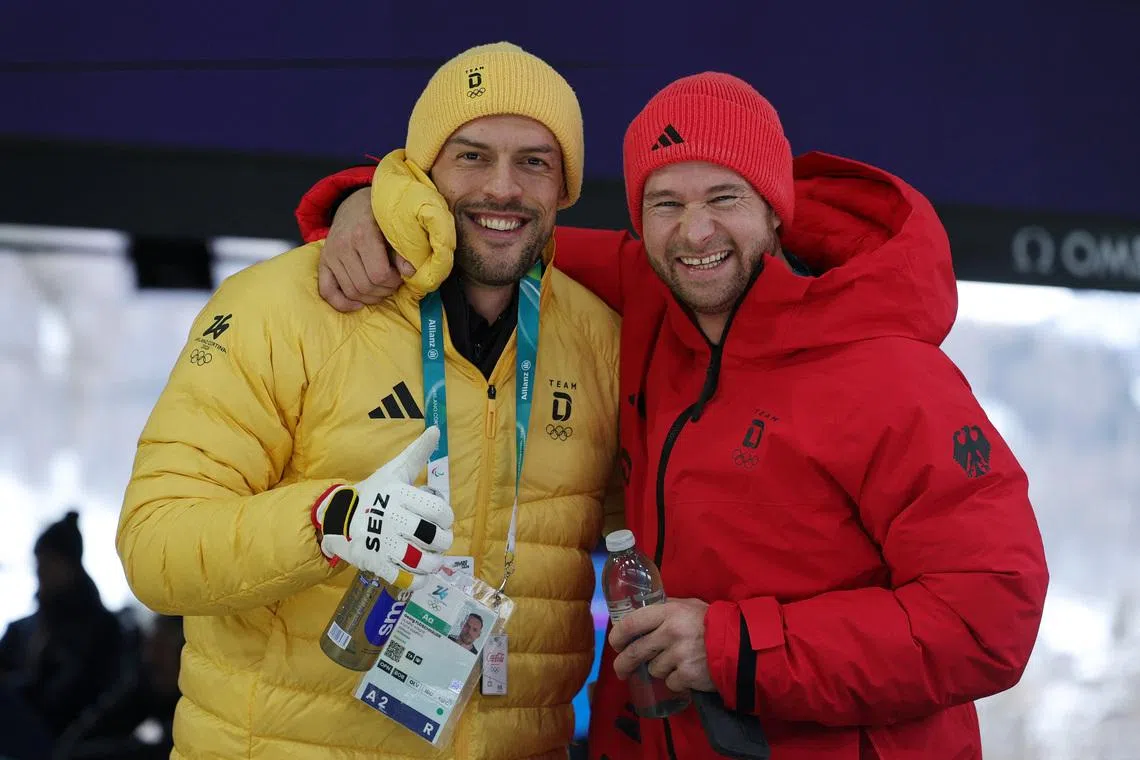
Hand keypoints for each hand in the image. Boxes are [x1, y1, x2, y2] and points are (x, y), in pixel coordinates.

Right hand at [313, 427, 452, 589]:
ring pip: (422, 560)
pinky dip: (418, 581)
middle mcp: (390, 517)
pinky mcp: (373, 562)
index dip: (447, 519)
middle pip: (433, 537)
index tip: (442, 520)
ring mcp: (381, 542)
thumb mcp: (394, 470)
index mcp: (398, 494)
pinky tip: (421, 575)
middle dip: (443, 542)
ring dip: (433, 562)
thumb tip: (435, 429)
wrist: (337, 516)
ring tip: (432, 558)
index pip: (439, 511)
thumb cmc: (374, 492)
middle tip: (439, 541)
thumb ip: (416, 453)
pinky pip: (404, 578)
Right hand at [319, 187, 415, 311]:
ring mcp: (330, 255)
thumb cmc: (379, 216)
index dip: (394, 281)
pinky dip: (342, 303)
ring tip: (381, 288)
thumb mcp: (394, 227)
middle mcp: (342, 246)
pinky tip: (358, 304)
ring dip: (370, 297)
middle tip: (393, 283)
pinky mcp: (323, 262)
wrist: (355, 203)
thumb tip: (410, 273)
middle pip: (365, 286)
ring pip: (351, 291)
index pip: (379, 275)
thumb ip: (402, 250)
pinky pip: (327, 291)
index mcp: (362, 234)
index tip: (400, 276)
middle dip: (384, 290)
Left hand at [609, 598, 715, 692]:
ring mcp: (678, 656)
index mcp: (668, 613)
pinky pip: (669, 683)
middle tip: (622, 670)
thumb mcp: (688, 606)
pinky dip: (675, 681)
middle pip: (635, 652)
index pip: (631, 623)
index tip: (615, 644)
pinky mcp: (687, 675)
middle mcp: (670, 633)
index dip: (618, 636)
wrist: (739, 644)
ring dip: (659, 670)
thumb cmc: (711, 622)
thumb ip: (665, 609)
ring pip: (653, 669)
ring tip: (675, 663)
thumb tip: (640, 615)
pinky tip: (687, 673)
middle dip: (623, 664)